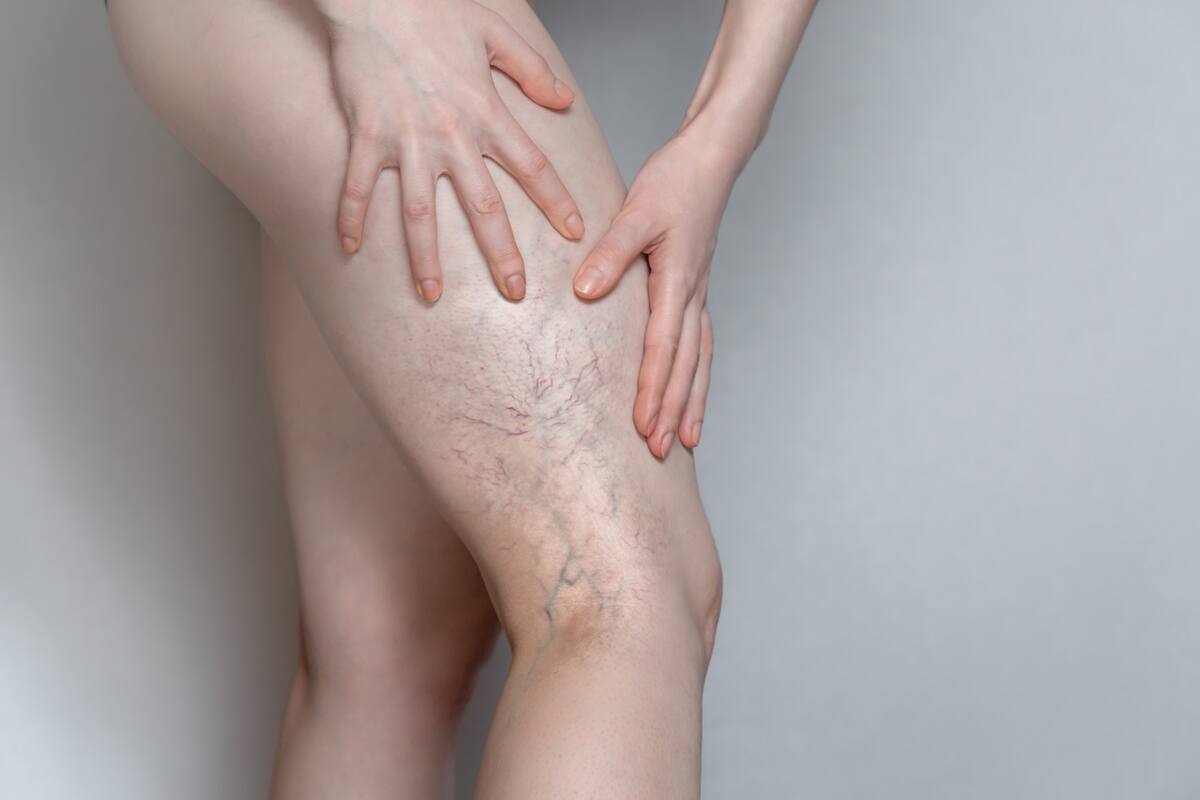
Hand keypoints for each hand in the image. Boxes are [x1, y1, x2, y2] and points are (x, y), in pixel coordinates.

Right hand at [321, 0, 584, 301]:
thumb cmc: (435, 7)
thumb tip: (564, 102)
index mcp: (486, 112)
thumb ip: (532, 70)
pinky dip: (351, 217)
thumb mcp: (495, 33)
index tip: (576, 233)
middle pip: (483, 207)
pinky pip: (358, 185)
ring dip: (426, 258)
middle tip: (516, 292)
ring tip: (433, 294)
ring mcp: (407, 139)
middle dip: (501, 254)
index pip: (533, 167)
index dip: (557, 202)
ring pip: (420, 213)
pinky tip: (349, 248)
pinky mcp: (367, 134)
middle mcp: (451, 135)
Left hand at [573, 130, 736, 458]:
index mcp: (679, 281)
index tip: (643, 426)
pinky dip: (698, 374)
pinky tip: (692, 390)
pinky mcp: (696, 287)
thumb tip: (585, 291)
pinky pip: (701, 342)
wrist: (711, 157)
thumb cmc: (675, 180)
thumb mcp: (636, 211)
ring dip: (691, 401)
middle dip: (673, 410)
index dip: (652, 390)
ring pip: (699, 359)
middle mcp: (693, 295)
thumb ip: (610, 253)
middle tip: (661, 453)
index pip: (663, 348)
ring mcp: (699, 294)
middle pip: (686, 365)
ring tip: (687, 441)